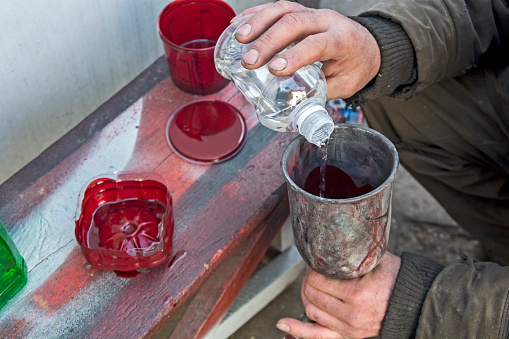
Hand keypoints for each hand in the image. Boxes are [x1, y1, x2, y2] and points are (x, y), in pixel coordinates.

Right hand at [233, 1, 380, 99]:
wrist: (366, 44)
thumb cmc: (356, 65)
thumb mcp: (347, 85)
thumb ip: (322, 94)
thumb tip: (296, 110)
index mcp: (342, 39)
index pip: (317, 43)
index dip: (295, 55)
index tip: (275, 69)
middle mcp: (326, 20)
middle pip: (294, 22)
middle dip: (268, 41)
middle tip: (249, 61)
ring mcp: (311, 13)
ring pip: (283, 9)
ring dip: (258, 23)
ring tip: (239, 39)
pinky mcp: (300, 12)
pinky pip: (276, 7)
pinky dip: (255, 15)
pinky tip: (238, 25)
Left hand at [277, 252, 400, 338]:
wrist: (412, 303)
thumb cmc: (394, 278)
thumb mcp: (374, 261)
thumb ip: (351, 255)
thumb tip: (325, 244)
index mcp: (357, 294)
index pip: (318, 280)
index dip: (312, 268)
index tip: (315, 261)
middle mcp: (351, 315)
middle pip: (312, 295)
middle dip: (307, 280)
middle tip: (312, 270)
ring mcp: (348, 328)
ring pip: (311, 311)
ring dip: (305, 296)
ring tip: (309, 285)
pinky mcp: (347, 335)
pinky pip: (317, 336)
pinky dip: (297, 330)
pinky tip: (282, 324)